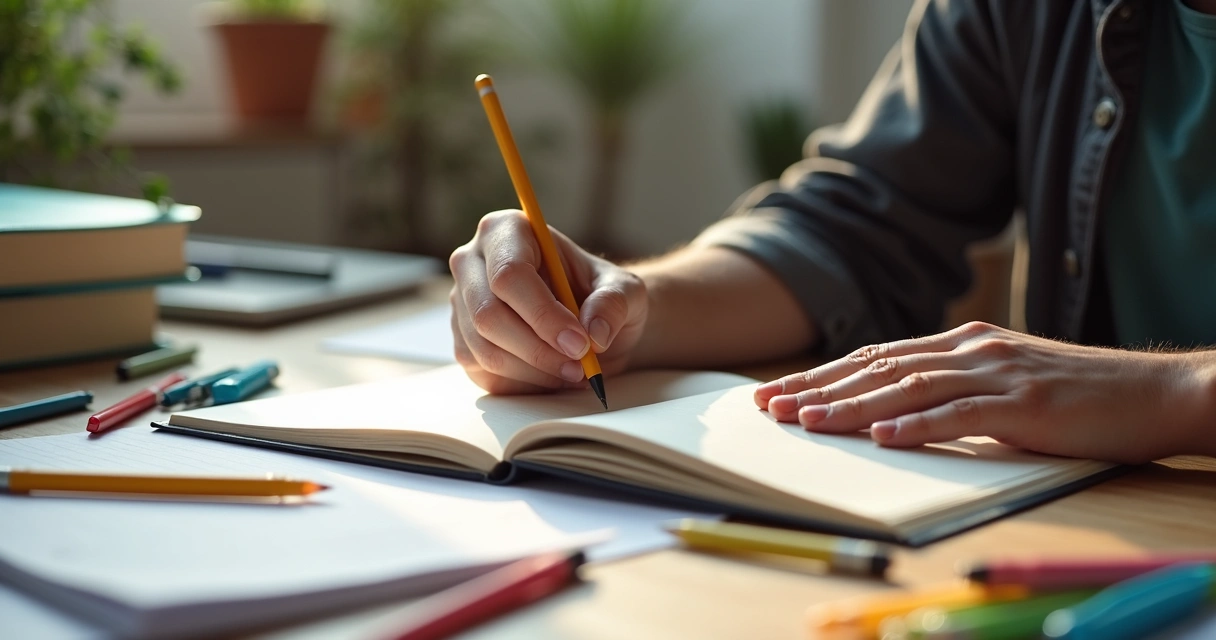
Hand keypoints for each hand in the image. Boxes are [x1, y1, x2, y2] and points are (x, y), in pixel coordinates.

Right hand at [449, 210, 646, 393]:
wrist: (590, 322)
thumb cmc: (601, 295)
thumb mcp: (625, 290)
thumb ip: (614, 303)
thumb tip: (594, 333)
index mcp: (505, 231)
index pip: (509, 275)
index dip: (543, 314)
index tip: (581, 343)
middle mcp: (471, 263)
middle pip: (488, 315)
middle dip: (539, 349)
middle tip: (581, 365)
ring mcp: (462, 305)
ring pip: (485, 350)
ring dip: (535, 370)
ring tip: (574, 371)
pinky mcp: (464, 343)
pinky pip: (484, 373)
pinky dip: (524, 383)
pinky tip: (553, 375)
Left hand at [753, 322, 1215, 462]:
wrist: (1151, 392)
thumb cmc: (1073, 395)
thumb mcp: (999, 385)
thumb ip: (950, 390)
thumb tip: (890, 414)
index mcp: (961, 343)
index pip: (877, 358)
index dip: (824, 375)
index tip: (781, 392)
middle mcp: (971, 350)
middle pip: (880, 368)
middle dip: (821, 388)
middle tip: (772, 407)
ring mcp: (997, 373)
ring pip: (909, 387)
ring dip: (854, 407)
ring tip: (809, 422)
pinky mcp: (1025, 403)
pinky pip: (963, 414)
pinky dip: (919, 425)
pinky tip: (884, 437)